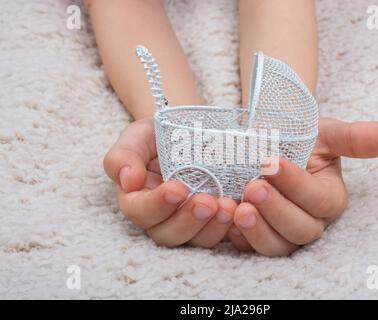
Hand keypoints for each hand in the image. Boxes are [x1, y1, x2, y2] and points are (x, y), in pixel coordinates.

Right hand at [103, 118, 236, 247]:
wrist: (192, 130)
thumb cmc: (159, 135)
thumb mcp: (137, 136)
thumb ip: (123, 156)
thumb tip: (127, 181)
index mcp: (138, 200)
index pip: (140, 212)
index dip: (157, 205)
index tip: (177, 188)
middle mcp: (162, 217)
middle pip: (168, 234)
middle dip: (188, 221)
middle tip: (207, 202)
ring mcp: (190, 221)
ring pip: (196, 240)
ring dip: (212, 228)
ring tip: (228, 207)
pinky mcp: (214, 221)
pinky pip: (222, 235)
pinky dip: (231, 228)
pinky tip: (241, 212)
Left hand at [228, 118, 377, 255]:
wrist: (265, 145)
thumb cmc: (297, 140)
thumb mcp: (324, 133)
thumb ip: (354, 138)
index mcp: (329, 198)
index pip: (319, 201)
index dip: (297, 185)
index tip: (273, 163)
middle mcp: (309, 221)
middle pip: (300, 230)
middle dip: (277, 210)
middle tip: (254, 187)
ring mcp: (281, 232)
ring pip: (278, 247)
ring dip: (258, 231)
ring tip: (239, 210)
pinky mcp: (256, 237)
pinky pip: (249, 248)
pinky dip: (238, 238)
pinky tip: (226, 221)